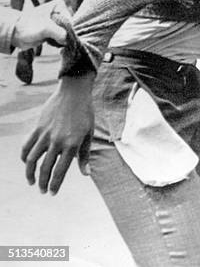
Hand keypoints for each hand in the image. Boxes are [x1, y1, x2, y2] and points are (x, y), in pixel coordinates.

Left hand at [12, 0, 68, 49]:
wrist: (15, 34)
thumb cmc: (27, 27)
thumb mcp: (45, 28)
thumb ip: (59, 33)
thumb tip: (67, 40)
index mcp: (59, 6)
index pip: (70, 20)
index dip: (65, 30)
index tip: (55, 33)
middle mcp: (59, 12)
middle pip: (69, 27)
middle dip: (63, 35)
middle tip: (52, 38)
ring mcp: (57, 21)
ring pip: (66, 33)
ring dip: (60, 40)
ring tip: (49, 40)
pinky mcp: (54, 30)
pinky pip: (62, 37)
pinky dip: (58, 42)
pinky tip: (50, 42)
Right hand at [21, 75, 93, 194]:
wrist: (74, 92)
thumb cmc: (85, 113)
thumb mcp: (89, 134)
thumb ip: (85, 155)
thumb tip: (86, 174)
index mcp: (72, 144)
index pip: (61, 171)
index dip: (55, 185)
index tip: (52, 194)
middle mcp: (57, 141)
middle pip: (45, 168)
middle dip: (43, 183)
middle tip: (43, 191)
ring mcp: (46, 134)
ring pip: (31, 160)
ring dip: (30, 174)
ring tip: (32, 182)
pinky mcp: (38, 128)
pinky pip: (26, 146)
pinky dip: (24, 156)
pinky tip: (26, 163)